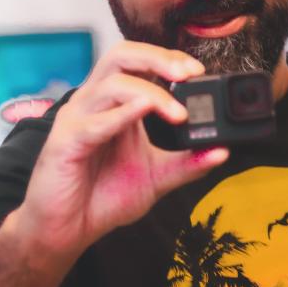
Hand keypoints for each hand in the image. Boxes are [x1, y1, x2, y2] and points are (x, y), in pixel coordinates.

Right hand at [15, 40, 228, 257]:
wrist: (66, 230)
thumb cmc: (102, 197)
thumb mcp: (155, 178)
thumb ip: (187, 164)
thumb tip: (223, 151)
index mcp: (114, 105)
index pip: (138, 62)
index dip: (168, 58)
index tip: (198, 71)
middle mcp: (94, 104)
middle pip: (120, 56)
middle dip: (157, 59)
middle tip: (189, 74)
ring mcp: (77, 120)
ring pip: (110, 84)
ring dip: (149, 92)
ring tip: (179, 113)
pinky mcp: (65, 143)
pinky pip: (93, 122)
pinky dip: (121, 115)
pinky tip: (144, 111)